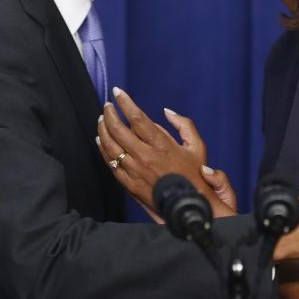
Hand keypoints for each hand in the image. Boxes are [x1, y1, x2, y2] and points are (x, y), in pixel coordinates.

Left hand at [95, 87, 235, 216]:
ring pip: (110, 146)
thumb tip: (167, 111)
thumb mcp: (197, 147)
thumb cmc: (193, 175)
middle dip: (109, 113)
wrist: (186, 206)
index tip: (118, 92)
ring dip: (103, 129)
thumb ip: (184, 125)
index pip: (137, 118)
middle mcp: (145, 157)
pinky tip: (101, 140)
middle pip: (118, 130)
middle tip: (108, 105)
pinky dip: (103, 149)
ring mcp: (134, 171)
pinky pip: (110, 163)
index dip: (125, 103)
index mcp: (161, 145)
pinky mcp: (128, 183)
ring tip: (102, 119)